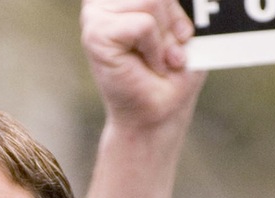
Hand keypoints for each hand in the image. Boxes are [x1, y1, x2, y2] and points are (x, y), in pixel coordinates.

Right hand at [80, 0, 203, 197]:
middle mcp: (103, 0)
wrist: (161, 110)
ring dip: (164, 37)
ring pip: (151, 1)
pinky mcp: (95, 35)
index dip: (173, 8)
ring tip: (158, 59)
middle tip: (167, 51)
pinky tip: (149, 65)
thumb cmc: (173, 70)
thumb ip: (168, 1)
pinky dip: (155, 48)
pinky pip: (143, 25)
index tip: (176, 33)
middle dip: (170, 19)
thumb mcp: (179, 22)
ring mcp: (95, 16)